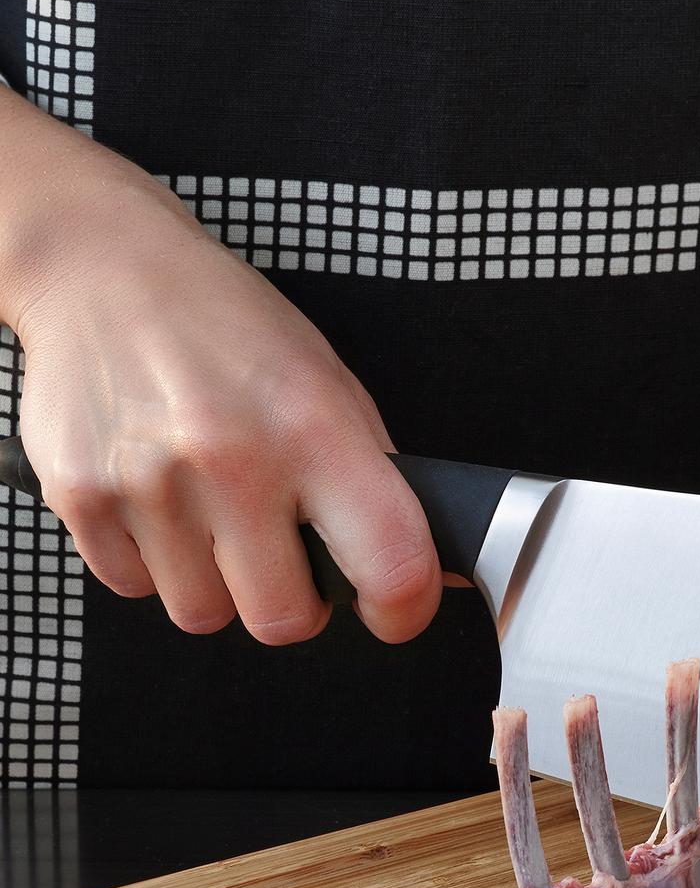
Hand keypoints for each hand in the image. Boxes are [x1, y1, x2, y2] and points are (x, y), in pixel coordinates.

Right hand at [0, 89, 440, 643]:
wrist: (105, 267)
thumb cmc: (224, 327)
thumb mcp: (326, 383)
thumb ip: (374, 479)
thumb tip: (430, 569)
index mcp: (313, 426)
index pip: (390, 564)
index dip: (403, 609)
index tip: (394, 609)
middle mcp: (232, 456)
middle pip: (282, 619)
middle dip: (291, 602)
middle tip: (285, 558)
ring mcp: (149, 480)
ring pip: (203, 613)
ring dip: (215, 582)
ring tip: (211, 513)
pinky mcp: (80, 495)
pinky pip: (133, 587)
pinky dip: (151, 562)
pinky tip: (161, 502)